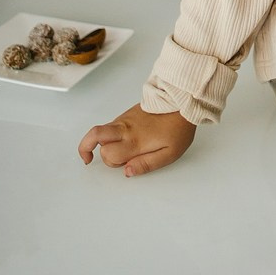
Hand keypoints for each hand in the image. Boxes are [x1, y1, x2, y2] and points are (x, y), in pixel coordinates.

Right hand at [78, 103, 195, 176]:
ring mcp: (124, 120)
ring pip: (98, 130)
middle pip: (93, 136)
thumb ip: (146, 164)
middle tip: (114, 159)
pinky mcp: (126, 115)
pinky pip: (109, 126)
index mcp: (135, 140)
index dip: (112, 163)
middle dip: (98, 152)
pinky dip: (107, 136)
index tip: (122, 166)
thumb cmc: (177, 129)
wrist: (181, 102)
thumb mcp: (169, 153)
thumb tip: (127, 171)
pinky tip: (119, 141)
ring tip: (106, 150)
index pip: (108, 154)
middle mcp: (125, 128)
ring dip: (98, 142)